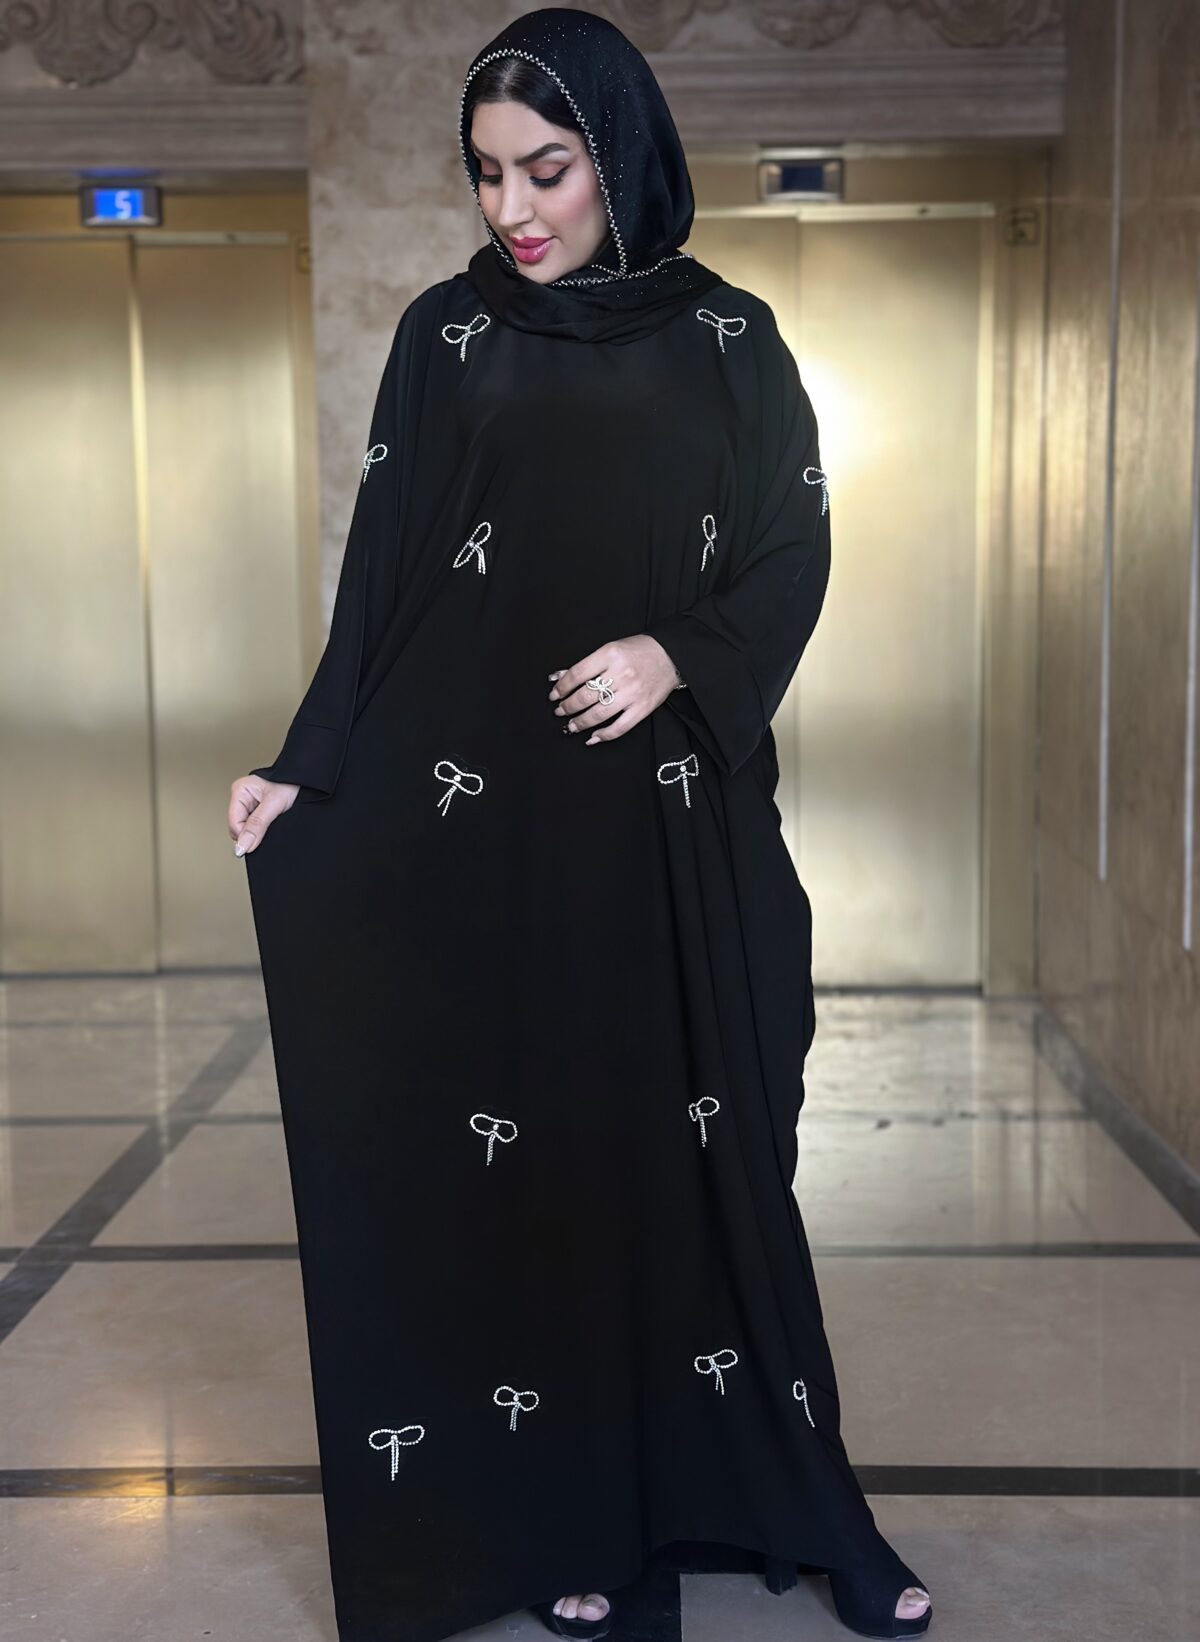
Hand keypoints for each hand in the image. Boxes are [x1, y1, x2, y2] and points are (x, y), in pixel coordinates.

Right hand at [228, 774, 299, 855]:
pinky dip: (263, 830)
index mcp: (240, 791)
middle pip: (238, 828)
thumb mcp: (274, 805)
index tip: (256, 843)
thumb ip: (256, 826)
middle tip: (268, 827)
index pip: (234, 823)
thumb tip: (242, 845)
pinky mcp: (259, 812)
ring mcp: (250, 805)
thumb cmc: (291, 784)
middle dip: (251, 834)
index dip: (244, 836)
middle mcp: (243, 798)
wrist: (307, 782)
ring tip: (272, 823)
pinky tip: (272, 825)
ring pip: (246, 829)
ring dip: (258, 832)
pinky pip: (255, 828)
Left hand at [547, 633, 682, 745]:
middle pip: (585, 697)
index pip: (577, 674)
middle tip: (560, 711)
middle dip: (567, 707)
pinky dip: (603, 735)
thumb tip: (559, 678)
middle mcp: (621, 675)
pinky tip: (592, 736)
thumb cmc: (639, 651)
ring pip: (598, 714)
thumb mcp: (611, 649)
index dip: (561, 688)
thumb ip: (587, 665)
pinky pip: (619, 727)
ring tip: (571, 725)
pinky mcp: (643, 709)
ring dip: (580, 723)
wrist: (672, 655)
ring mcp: (632, 693)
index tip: (554, 694)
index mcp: (610, 655)